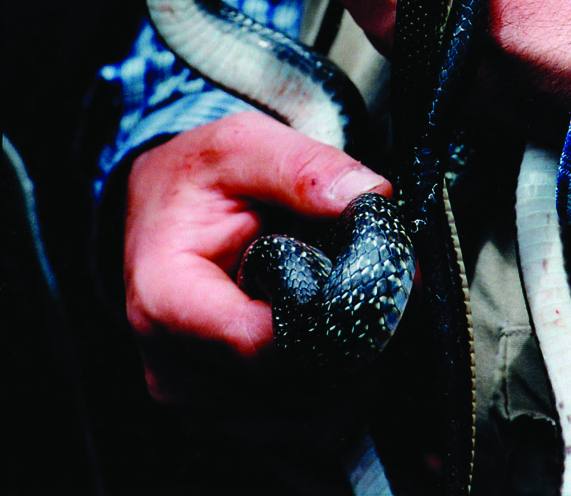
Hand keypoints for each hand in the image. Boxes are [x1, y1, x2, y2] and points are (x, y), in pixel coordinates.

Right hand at [124, 111, 389, 427]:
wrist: (160, 213)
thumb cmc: (196, 181)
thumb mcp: (241, 145)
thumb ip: (301, 167)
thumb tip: (369, 197)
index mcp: (166, 300)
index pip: (264, 344)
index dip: (336, 317)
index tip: (385, 281)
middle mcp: (175, 369)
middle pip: (295, 392)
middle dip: (360, 347)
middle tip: (396, 296)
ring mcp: (199, 404)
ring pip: (309, 428)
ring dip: (359, 379)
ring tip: (371, 317)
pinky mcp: (225, 420)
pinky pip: (303, 439)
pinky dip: (343, 404)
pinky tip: (360, 359)